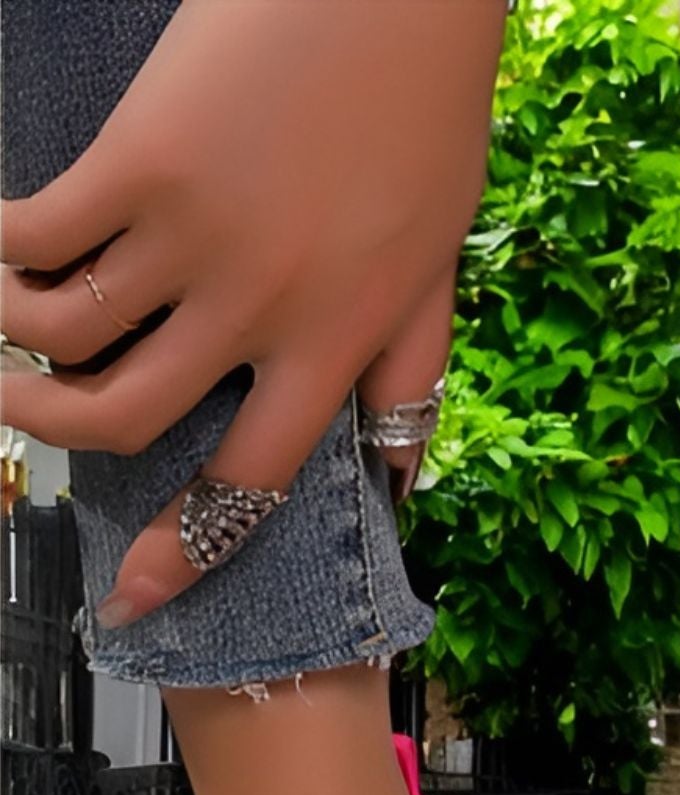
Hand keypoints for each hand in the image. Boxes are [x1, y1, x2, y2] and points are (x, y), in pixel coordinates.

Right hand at [0, 0, 506, 626]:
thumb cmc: (423, 112)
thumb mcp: (439, 262)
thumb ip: (408, 371)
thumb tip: (397, 477)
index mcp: (336, 345)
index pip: (248, 485)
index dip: (186, 555)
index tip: (133, 601)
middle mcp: (263, 312)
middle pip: (126, 418)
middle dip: (56, 430)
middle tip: (28, 411)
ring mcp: (198, 239)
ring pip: (63, 331)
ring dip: (13, 337)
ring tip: (6, 316)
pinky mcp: (143, 161)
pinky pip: (37, 237)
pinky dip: (0, 248)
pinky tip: (0, 237)